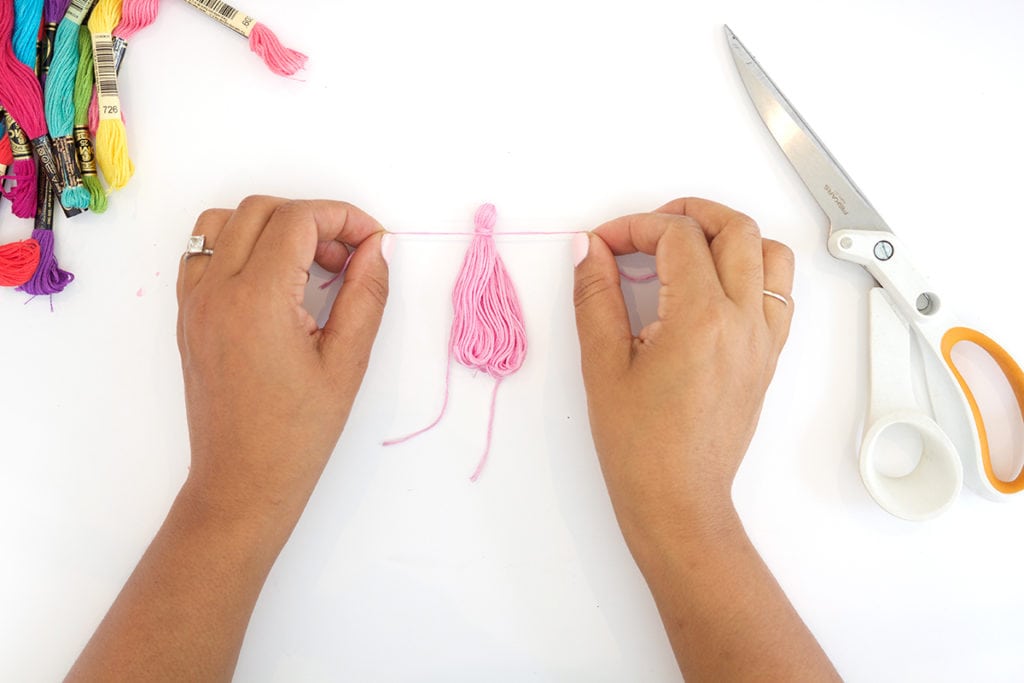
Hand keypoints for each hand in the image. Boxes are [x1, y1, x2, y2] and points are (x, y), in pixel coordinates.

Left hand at [177, 196, 388, 521]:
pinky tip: (273, 281)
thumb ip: (367, 293)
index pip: (299, 219)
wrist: (243, 482)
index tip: (373, 242)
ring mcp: (194, 302)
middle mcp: (216, 290)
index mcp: (257, 299)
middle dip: (313, 219)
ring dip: (271, 226)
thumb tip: (380, 247)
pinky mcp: (188, 316)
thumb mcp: (348, 362)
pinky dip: (239, 246)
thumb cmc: (299, 433)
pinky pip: (203, 252)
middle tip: (347, 259)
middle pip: (262, 209)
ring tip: (308, 265)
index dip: (344, 218)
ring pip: (224, 221)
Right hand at [573, 197, 792, 542]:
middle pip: (733, 227)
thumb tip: (592, 249)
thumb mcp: (602, 364)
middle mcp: (744, 321)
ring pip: (768, 251)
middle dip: (685, 213)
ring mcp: (764, 338)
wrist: (677, 499)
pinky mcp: (768, 355)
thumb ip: (596, 295)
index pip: (676, 236)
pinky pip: (778, 290)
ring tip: (684, 249)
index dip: (633, 226)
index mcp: (701, 319)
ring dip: (727, 235)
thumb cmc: (639, 446)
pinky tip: (710, 285)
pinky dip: (750, 269)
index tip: (604, 244)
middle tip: (644, 230)